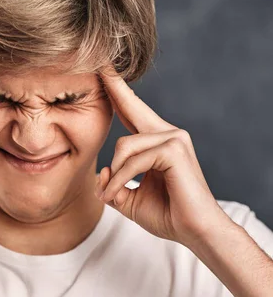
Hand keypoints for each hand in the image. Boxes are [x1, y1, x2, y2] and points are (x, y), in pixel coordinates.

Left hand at [95, 70, 229, 246]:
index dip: (118, 93)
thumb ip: (113, 185)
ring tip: (111, 195)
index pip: (133, 113)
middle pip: (131, 107)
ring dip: (113, 175)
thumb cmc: (168, 215)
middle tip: (99, 63)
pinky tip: (117, 194)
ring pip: (124, 145)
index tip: (104, 72)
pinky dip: (121, 179)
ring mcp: (174, 138)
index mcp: (158, 141)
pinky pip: (133, 159)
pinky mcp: (174, 149)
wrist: (196, 232)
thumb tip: (100, 173)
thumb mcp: (129, 200)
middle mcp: (168, 133)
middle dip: (114, 86)